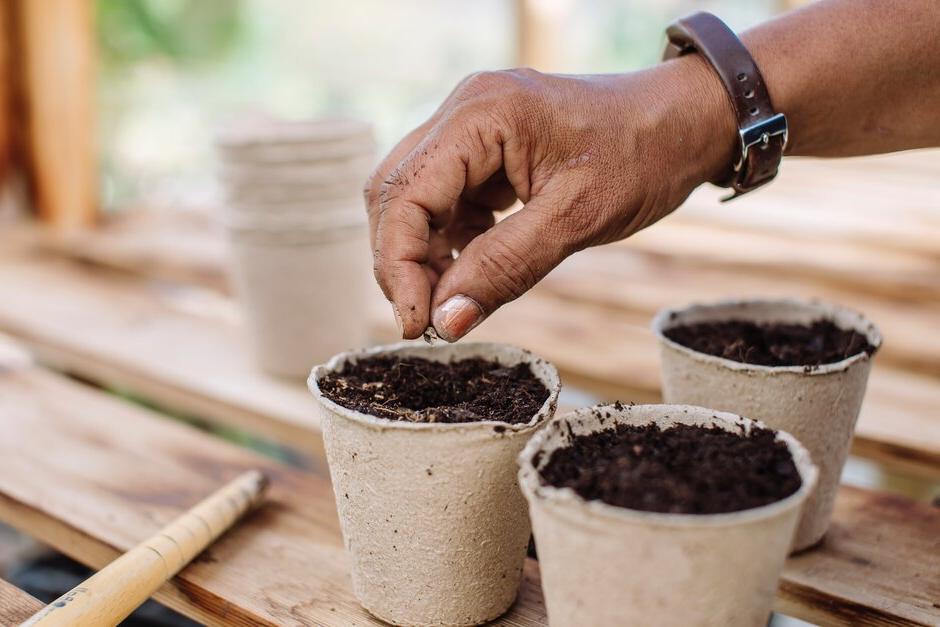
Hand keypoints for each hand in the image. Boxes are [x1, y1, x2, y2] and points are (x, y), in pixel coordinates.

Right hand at [365, 56, 733, 340]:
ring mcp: (472, 125)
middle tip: (427, 320)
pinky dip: (449, 240)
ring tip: (453, 299)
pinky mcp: (485, 146)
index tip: (416, 324)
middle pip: (395, 192)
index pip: (405, 194)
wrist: (686, 122)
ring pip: (415, 197)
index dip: (398, 265)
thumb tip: (445, 322)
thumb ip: (505, 268)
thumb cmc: (644, 156)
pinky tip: (472, 268)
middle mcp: (464, 109)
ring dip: (423, 253)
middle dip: (402, 261)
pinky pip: (445, 197)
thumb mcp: (577, 219)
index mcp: (481, 114)